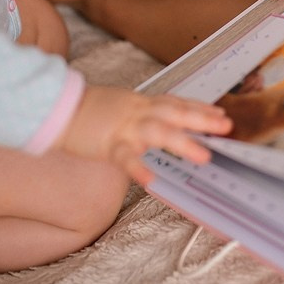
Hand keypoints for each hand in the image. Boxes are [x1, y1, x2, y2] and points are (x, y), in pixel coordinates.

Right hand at [62, 87, 232, 184]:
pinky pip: (125, 157)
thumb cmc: (90, 112)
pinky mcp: (107, 143)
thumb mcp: (123, 107)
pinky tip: (151, 180)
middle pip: (175, 112)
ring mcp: (123, 126)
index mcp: (141, 103)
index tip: (222, 115)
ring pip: (157, 131)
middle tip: (226, 127)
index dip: (200, 108)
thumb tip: (164, 124)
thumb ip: (144, 114)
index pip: (176, 103)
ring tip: (203, 156)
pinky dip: (138, 168)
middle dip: (202, 119)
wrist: (57, 109)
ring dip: (182, 142)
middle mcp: (137, 111)